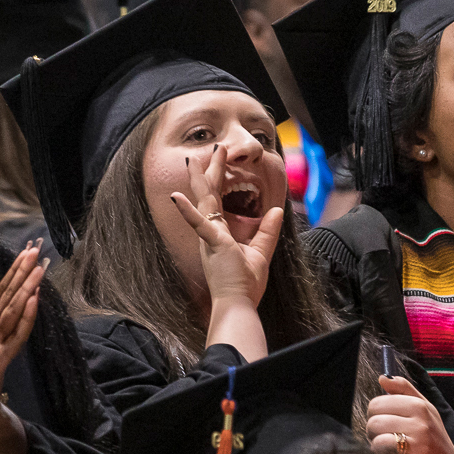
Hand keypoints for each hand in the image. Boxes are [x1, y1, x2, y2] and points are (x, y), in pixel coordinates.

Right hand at [169, 145, 284, 308]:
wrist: (237, 304)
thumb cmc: (244, 285)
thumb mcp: (261, 252)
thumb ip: (268, 230)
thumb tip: (277, 210)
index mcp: (219, 234)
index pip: (218, 202)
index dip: (219, 181)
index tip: (221, 161)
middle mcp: (211, 233)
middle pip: (209, 196)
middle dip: (211, 171)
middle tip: (214, 148)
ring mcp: (210, 237)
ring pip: (204, 202)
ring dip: (200, 179)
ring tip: (194, 159)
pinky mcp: (213, 244)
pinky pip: (199, 224)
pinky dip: (188, 211)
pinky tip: (176, 197)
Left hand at [369, 375, 453, 453]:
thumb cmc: (434, 442)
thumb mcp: (426, 411)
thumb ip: (405, 391)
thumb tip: (383, 378)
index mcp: (420, 407)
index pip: (376, 404)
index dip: (376, 416)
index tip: (386, 425)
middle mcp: (421, 423)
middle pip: (373, 422)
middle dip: (374, 434)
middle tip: (387, 442)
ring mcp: (420, 445)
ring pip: (376, 442)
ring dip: (378, 451)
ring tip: (389, 453)